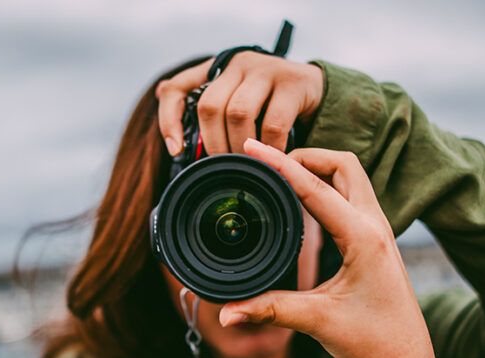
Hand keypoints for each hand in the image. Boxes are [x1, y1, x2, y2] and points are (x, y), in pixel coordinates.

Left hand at [155, 52, 323, 155]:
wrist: (316, 91)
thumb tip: (169, 126)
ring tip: (248, 165)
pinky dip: (269, 148)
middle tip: (225, 167)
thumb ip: (210, 112)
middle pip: (210, 106)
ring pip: (238, 113)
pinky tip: (272, 159)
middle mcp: (238, 64)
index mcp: (217, 70)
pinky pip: (273, 124)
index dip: (168, 119)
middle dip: (214, 144)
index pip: (178, 88)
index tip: (175, 150)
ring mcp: (266, 70)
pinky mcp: (292, 83)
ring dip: (240, 147)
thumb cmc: (269, 103)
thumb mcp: (238, 103)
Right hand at [219, 139, 438, 357]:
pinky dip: (327, 187)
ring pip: (351, 177)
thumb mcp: (315, 321)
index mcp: (364, 238)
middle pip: (343, 164)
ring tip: (282, 173)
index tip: (252, 146)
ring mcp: (381, 232)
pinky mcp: (378, 242)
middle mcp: (376, 227)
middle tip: (269, 161)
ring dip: (319, 168)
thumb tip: (225, 313)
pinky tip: (304, 199)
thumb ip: (268, 310)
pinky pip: (353, 197)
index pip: (315, 188)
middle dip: (305, 155)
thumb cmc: (371, 343)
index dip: (279, 164)